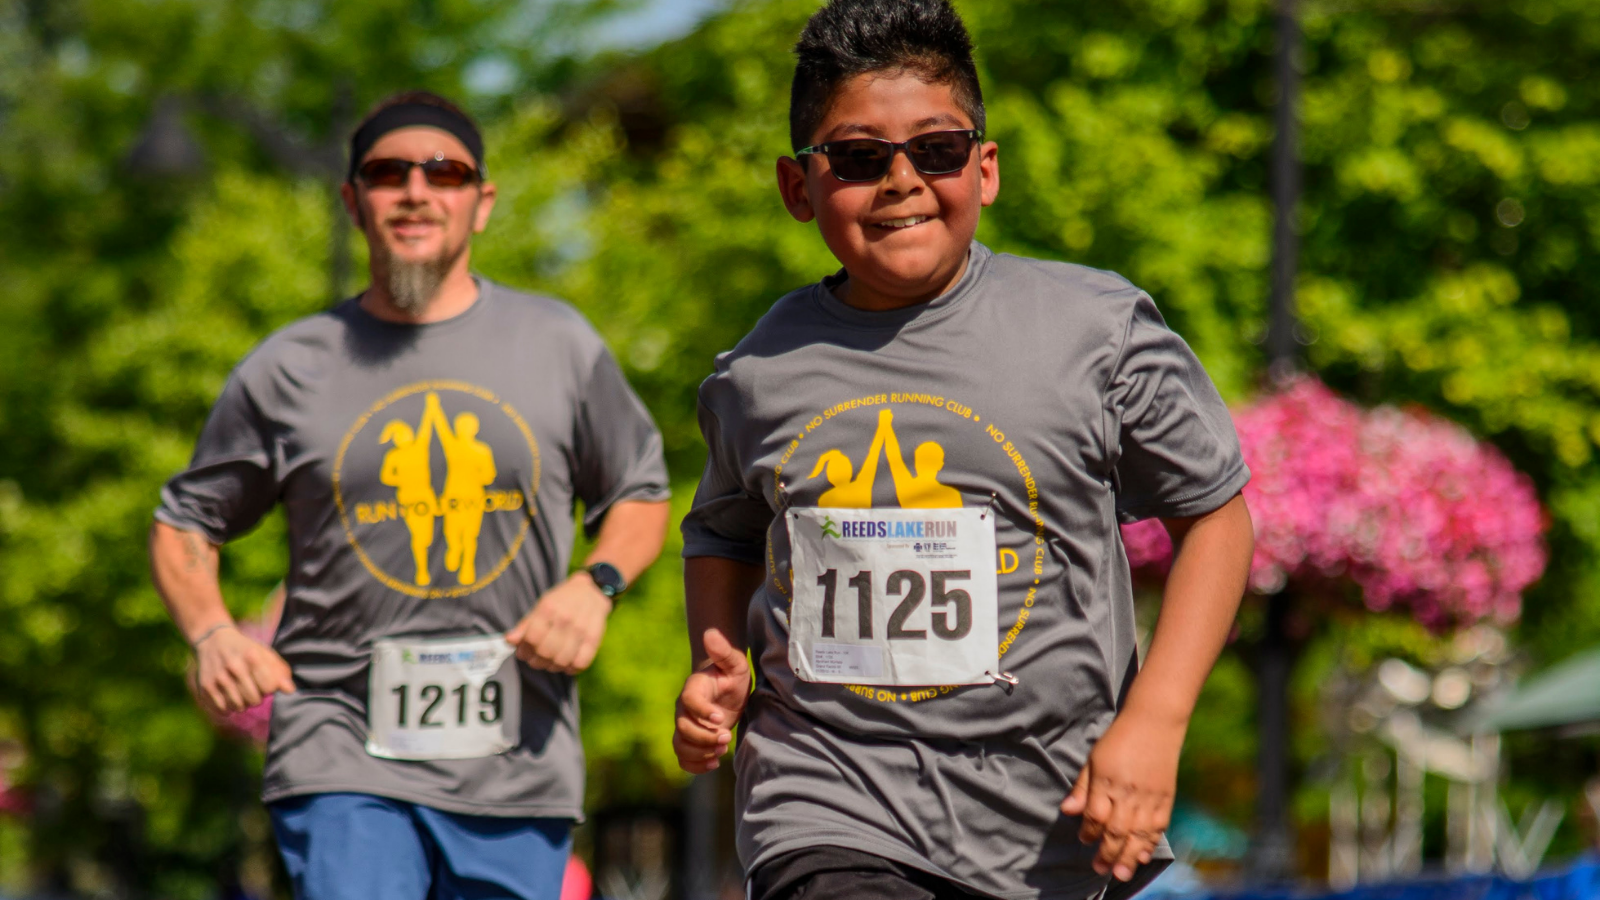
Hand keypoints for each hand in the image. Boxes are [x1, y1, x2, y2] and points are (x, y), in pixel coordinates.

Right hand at [192, 626, 294, 714]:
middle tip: (252, 688)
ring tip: (240, 692)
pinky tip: (229, 697)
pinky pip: (222, 709)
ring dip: (243, 703)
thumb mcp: (264, 653)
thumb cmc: (245, 649)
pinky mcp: (206, 686)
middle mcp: (234, 666)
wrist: (213, 640)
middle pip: (254, 699)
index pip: (269, 687)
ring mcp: (218, 677)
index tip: (265, 683)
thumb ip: (279, 671)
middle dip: (257, 697)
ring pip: (238, 706)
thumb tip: (290, 691)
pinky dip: (228, 708)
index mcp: (252, 656)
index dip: (269, 688)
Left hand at [505, 573, 612, 673]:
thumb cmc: (563, 600)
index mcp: (549, 608)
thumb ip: (525, 625)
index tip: (523, 653)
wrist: (593, 591)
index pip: (532, 638)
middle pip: (546, 651)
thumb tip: (509, 640)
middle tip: (535, 660)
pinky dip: (571, 668)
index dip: (524, 650)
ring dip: (552, 666)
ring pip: (562, 660)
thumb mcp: (542, 606)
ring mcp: (581, 629)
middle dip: (536, 661)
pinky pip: (581, 663)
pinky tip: (567, 664)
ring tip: (550, 662)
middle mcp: (565, 618)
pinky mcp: (594, 638)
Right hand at [673, 629, 748, 773]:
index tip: (720, 719)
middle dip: (704, 737)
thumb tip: (711, 633)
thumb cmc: (731, 675)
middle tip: (727, 736)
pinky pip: (682, 758)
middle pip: (683, 727)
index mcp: (693, 688)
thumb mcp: (734, 662)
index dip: (701, 711)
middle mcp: (683, 708)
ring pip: (680, 745)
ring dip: (700, 753)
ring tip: (722, 750)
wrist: (726, 690)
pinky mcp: (690, 741)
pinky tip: (714, 764)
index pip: (689, 701)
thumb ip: (723, 651)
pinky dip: (694, 765)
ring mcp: (685, 726)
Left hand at [1060, 710, 1183, 882]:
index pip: (1096, 815)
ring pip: (1138, 834)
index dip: (1089, 832)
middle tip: (1099, 869)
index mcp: (1107, 781)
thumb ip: (1082, 788)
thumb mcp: (1094, 759)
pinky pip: (1158, 827)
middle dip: (1107, 853)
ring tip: (1120, 873)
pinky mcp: (1166, 798)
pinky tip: (1142, 856)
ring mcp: (1150, 797)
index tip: (1084, 840)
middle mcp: (1129, 792)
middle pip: (1116, 830)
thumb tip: (1067, 811)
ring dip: (1128, 857)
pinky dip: (1150, 844)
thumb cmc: (1119, 740)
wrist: (1154, 723)